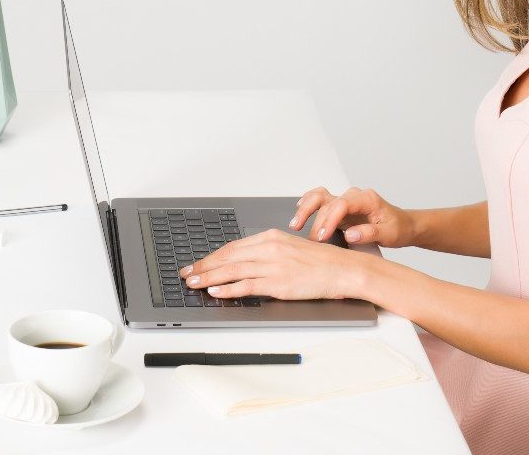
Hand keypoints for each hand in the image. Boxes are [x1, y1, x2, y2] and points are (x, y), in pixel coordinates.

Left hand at [180, 228, 367, 300]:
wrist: (342, 269)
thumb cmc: (319, 261)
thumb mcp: (290, 247)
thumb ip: (267, 252)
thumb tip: (244, 261)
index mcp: (271, 237)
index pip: (233, 246)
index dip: (212, 256)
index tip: (198, 263)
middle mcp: (269, 248)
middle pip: (228, 257)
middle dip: (203, 266)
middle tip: (186, 273)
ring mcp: (273, 266)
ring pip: (232, 271)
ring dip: (209, 278)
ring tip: (193, 283)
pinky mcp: (279, 283)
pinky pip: (247, 286)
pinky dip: (228, 289)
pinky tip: (216, 291)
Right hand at [288, 185, 410, 247]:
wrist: (403, 224)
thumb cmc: (398, 228)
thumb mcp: (389, 234)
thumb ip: (370, 233)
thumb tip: (350, 234)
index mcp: (367, 199)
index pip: (342, 204)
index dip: (329, 219)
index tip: (322, 236)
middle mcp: (353, 196)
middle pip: (326, 200)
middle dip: (315, 220)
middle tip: (310, 239)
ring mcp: (345, 201)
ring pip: (320, 197)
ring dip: (305, 208)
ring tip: (295, 224)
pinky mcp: (339, 208)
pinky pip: (320, 200)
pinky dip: (308, 204)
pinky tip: (299, 211)